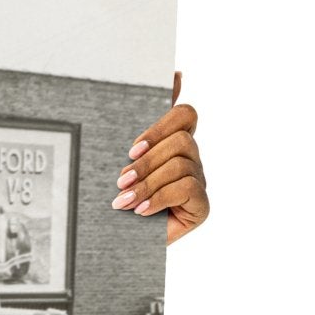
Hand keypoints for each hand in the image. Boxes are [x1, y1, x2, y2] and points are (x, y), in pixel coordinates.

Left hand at [112, 72, 207, 242]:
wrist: (113, 242)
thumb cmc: (115, 197)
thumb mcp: (121, 157)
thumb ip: (139, 116)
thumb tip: (176, 72)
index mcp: (172, 142)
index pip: (185, 114)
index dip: (162, 124)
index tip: (132, 148)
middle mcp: (190, 159)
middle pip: (182, 139)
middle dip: (147, 160)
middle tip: (120, 180)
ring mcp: (199, 181)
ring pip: (181, 164)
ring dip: (148, 183)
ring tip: (123, 201)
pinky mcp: (201, 206)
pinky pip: (187, 188)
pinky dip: (159, 199)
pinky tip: (140, 211)